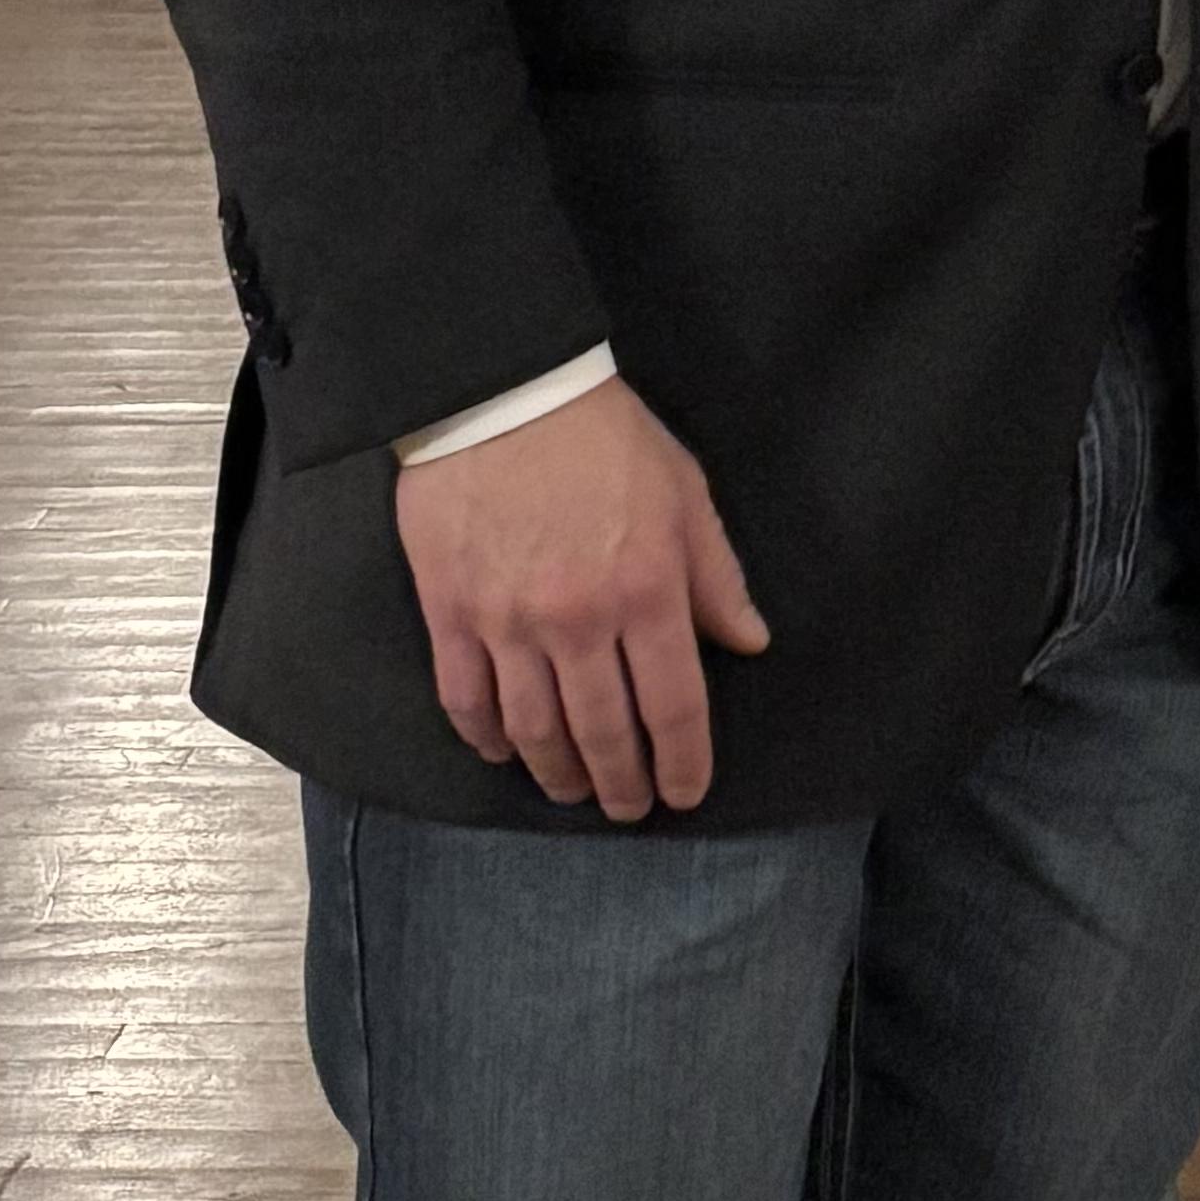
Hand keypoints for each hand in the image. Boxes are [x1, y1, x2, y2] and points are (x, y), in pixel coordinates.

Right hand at [392, 377, 770, 819]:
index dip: (682, 761)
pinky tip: (504, 752)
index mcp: (647, 591)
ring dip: (558, 773)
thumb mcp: (685, 495)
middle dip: (621, 783)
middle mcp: (579, 620)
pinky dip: (486, 737)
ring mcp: (509, 622)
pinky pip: (466, 699)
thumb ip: (717, 577)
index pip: (674, 705)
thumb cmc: (605, 439)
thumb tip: (749, 642)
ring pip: (535, 729)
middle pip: (604, 732)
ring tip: (574, 791)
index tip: (684, 793)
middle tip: (628, 808)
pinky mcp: (450, 612)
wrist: (504, 392)